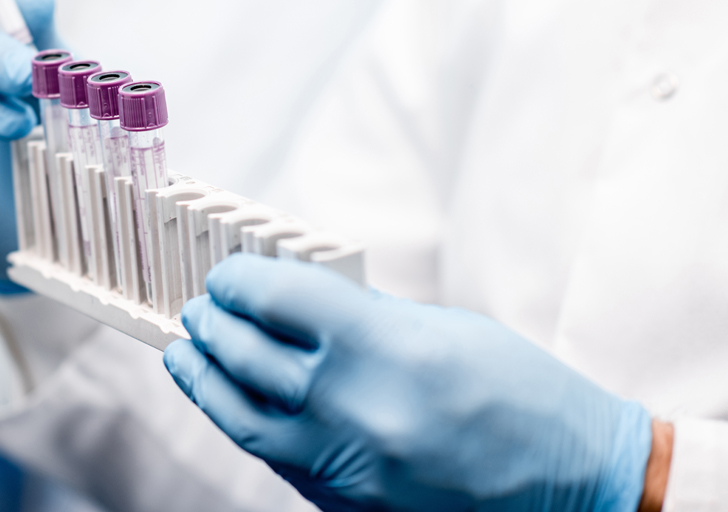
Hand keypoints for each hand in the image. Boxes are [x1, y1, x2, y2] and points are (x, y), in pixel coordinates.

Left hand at [164, 255, 653, 511]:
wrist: (575, 485)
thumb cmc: (520, 394)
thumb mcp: (442, 328)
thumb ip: (361, 312)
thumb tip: (293, 296)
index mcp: (385, 348)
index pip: (275, 299)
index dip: (238, 280)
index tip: (226, 274)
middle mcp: (357, 408)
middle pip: (247, 356)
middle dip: (213, 324)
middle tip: (200, 308)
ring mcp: (348, 467)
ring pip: (241, 418)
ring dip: (204, 380)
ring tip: (187, 352)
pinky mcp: (345, 506)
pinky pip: (276, 458)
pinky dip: (243, 423)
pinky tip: (230, 400)